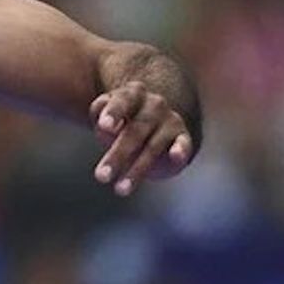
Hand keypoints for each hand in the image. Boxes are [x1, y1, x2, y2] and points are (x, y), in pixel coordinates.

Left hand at [89, 81, 193, 196]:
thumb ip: (100, 115)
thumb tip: (105, 127)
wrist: (150, 124)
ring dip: (137, 170)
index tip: (104, 127)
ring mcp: (170, 120)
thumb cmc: (119, 119)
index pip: (122, 101)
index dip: (113, 113)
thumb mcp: (104, 115)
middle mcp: (154, 104)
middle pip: (135, 131)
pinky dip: (181, 150)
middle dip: (117, 155)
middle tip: (101, 176)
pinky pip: (183, 144)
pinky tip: (176, 157)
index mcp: (132, 93)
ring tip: (119, 189)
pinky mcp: (183, 137)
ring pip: (152, 146)